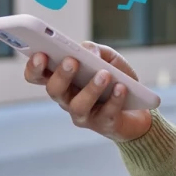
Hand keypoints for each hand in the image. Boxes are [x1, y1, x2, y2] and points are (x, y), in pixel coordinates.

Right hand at [24, 42, 153, 141]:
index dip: (34, 67)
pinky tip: (121, 87)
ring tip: (104, 74)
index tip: (40, 54)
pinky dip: (115, 99)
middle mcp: (66, 98)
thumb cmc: (116, 77)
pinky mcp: (103, 125)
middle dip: (61, 75)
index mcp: (62, 79)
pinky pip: (106, 113)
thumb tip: (87, 51)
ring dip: (91, 89)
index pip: (37, 75)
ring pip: (78, 106)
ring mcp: (83, 114)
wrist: (141, 105)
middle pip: (54, 90)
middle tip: (71, 61)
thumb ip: (94, 50)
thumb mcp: (107, 57)